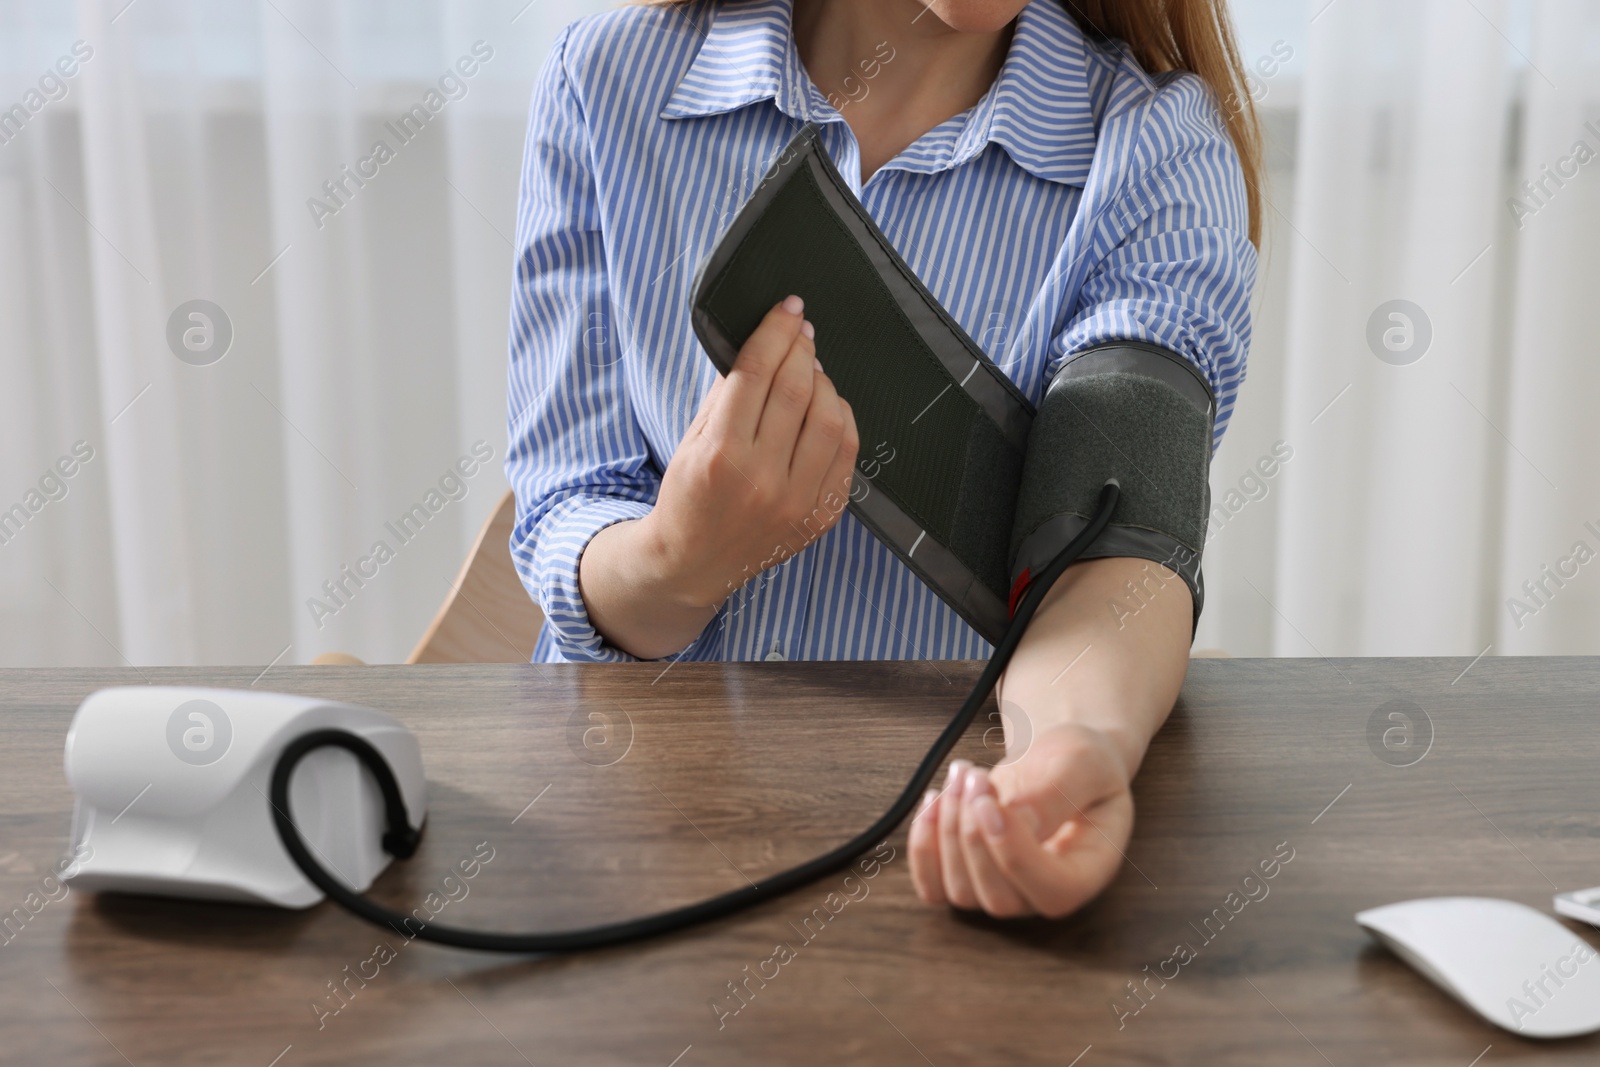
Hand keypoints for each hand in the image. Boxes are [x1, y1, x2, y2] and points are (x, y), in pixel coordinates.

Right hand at [642, 295, 858, 607]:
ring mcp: (796, 500)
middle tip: (800, 330)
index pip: (757, 374)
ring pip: (830, 417)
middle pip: (797, 389)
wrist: (694, 562)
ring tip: (810, 370)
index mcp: (720, 454)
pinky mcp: (820, 515)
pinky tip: (827, 406)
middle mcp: (761, 478)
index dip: (776, 332)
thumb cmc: (689, 496)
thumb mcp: (691, 439)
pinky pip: (847, 452)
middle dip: (801, 348)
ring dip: (824, 381)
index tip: (788, 308)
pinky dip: (842, 418)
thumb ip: (726, 394)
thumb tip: (764, 346)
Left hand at [908, 723, 1134, 917]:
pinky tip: (933, 801)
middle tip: (974, 776)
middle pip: (998, 897)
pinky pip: (933, 887)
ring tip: (962, 776)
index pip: (1052, 891)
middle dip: (972, 833)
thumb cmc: (1080, 764)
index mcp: (1087, 873)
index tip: (986, 802)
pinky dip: (923, 847)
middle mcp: (1043, 894)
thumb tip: (1013, 822)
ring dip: (948, 829)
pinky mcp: (968, 879)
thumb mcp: (1082, 762)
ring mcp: (1003, 892)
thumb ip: (1054, 794)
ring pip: (960, 892)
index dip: (1013, 852)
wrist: (1057, 763)